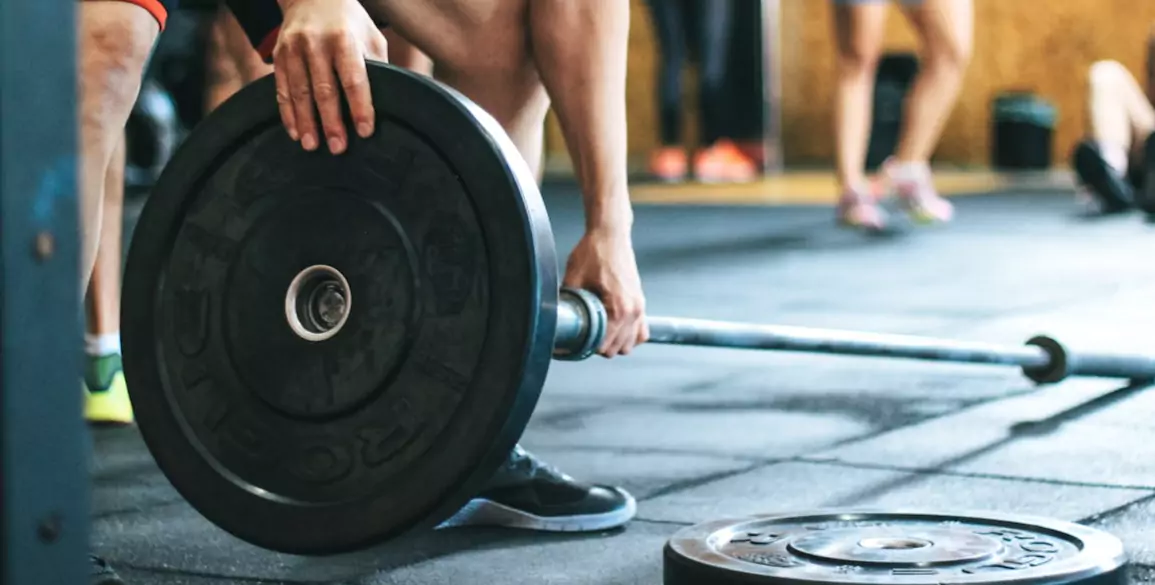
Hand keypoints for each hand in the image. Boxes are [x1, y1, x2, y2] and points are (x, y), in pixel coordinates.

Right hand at [273, 0, 388, 154]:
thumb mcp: (370, 38)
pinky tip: (295, 132)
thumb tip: (389, 102)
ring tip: (312, 146)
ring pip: (300, 92)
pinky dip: (288, 113)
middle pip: (324, 89)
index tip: (364, 131)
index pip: (353, 79)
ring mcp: (294, 48)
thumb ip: (376, 67)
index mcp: (344, 39)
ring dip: (306, 122)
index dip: (360, 106)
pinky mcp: (279, 55)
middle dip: (331, 122)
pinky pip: (282, 88)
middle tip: (338, 148)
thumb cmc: (350, 23)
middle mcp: (315, 43)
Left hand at [562, 227, 648, 356]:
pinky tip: (614, 328)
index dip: (588, 346)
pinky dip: (629, 335)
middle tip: (583, 333)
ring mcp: (640, 307)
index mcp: (619, 308)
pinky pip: (641, 331)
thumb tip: (556, 318)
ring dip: (614, 342)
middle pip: (617, 348)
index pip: (605, 346)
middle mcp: (634, 310)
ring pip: (630, 344)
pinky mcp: (640, 302)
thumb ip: (567, 301)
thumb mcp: (573, 277)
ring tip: (597, 331)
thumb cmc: (594, 251)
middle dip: (599, 345)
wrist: (610, 234)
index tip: (576, 338)